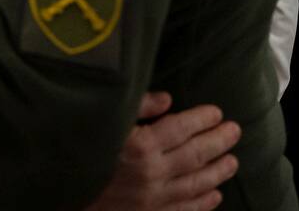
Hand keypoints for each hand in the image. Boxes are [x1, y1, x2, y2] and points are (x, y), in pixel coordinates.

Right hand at [86, 92, 239, 210]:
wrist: (62, 193)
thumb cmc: (79, 149)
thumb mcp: (101, 121)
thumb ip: (134, 107)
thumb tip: (167, 99)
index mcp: (139, 145)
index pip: (181, 128)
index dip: (202, 119)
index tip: (218, 112)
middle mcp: (151, 172)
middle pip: (194, 155)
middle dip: (218, 142)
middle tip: (236, 131)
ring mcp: (152, 198)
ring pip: (195, 184)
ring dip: (217, 172)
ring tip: (233, 161)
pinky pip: (184, 209)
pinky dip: (202, 203)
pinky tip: (214, 194)